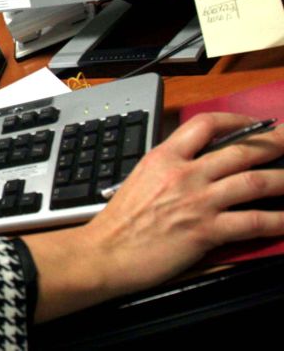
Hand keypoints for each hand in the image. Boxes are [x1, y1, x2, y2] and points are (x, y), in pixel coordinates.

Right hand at [23, 112, 283, 322]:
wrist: (105, 251)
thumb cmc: (119, 220)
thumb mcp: (140, 178)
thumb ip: (170, 167)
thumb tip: (196, 163)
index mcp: (164, 156)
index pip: (206, 124)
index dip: (237, 120)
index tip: (255, 123)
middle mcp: (185, 173)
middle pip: (241, 150)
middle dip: (275, 143)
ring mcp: (198, 201)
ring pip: (255, 181)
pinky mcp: (207, 230)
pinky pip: (253, 222)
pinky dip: (278, 221)